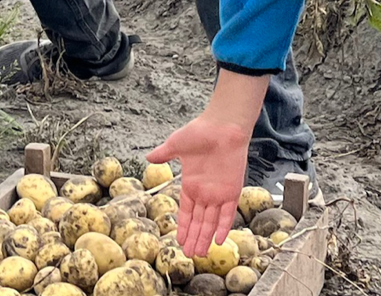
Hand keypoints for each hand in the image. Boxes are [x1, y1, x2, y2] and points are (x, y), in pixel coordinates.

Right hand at [149, 111, 253, 257]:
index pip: (187, 211)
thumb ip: (164, 154)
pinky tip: (220, 240)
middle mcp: (205, 192)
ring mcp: (219, 193)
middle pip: (199, 221)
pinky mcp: (233, 191)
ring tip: (200, 254)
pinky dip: (224, 227)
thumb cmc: (200, 131)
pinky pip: (228, 213)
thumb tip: (148, 157)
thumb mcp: (177, 144)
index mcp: (191, 183)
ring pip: (212, 222)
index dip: (183, 226)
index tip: (179, 240)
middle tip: (189, 255)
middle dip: (194, 238)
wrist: (223, 126)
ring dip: (206, 237)